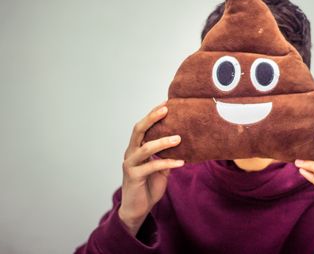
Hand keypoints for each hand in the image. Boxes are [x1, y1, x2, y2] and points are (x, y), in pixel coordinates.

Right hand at [118, 101, 184, 236]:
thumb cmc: (148, 185)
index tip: (167, 103)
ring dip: (163, 142)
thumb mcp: (160, 168)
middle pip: (138, 130)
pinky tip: (181, 162)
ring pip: (145, 148)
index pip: (143, 126)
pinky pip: (152, 166)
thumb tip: (183, 141)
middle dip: (152, 118)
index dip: (152, 114)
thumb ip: (166, 154)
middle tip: (166, 110)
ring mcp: (130, 164)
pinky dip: (167, 163)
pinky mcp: (134, 177)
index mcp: (136, 148)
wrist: (137, 209)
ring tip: (179, 138)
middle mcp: (130, 153)